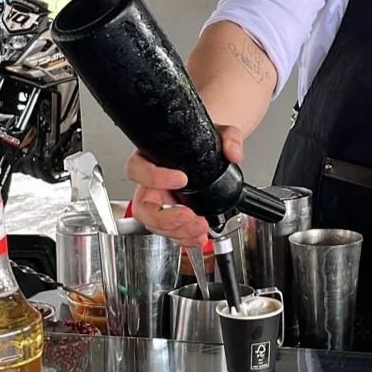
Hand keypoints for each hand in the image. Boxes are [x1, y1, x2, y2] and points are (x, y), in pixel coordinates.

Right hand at [127, 124, 245, 246]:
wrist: (211, 151)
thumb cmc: (203, 140)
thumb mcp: (219, 133)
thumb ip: (229, 138)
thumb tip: (234, 152)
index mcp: (152, 158)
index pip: (138, 168)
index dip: (155, 177)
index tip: (181, 179)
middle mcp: (151, 183)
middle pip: (143, 206)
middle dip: (165, 218)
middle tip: (188, 216)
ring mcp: (160, 202)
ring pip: (155, 224)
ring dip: (178, 231)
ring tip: (200, 228)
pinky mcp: (171, 216)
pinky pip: (171, 232)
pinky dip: (184, 237)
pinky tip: (198, 236)